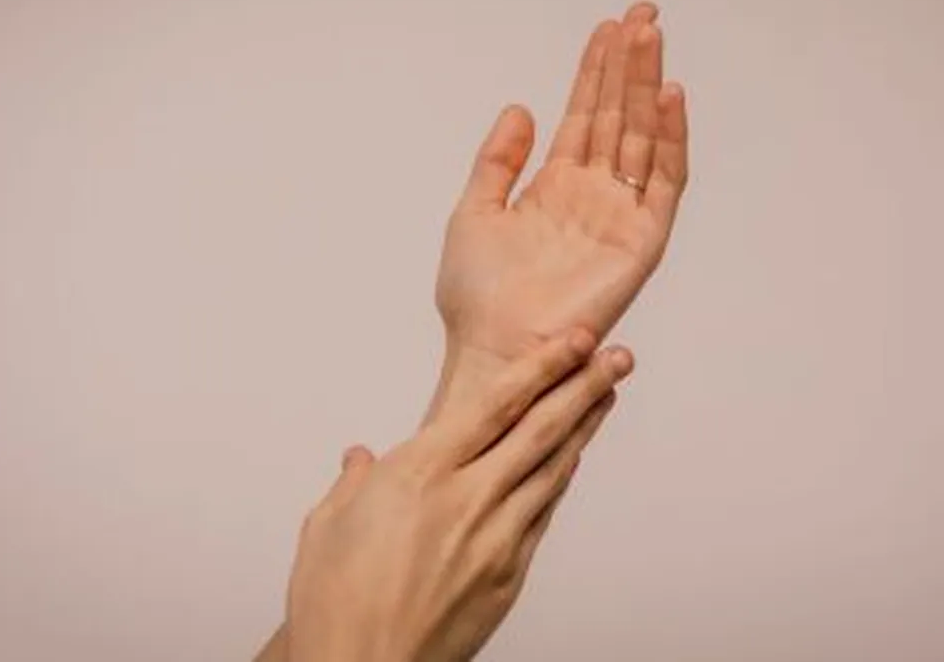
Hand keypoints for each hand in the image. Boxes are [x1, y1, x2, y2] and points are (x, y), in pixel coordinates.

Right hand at [285, 330, 633, 661]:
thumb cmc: (335, 603)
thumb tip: (361, 462)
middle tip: (615, 356)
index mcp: (422, 474)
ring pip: (552, 469)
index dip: (543, 367)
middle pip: (541, 429)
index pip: (498, 405)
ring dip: (584, 426)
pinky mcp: (507, 576)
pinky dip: (560, 481)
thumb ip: (354, 484)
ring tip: (607, 394)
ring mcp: (495, 539)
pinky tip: (572, 460)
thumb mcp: (328, 525)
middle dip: (583, 385)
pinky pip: (542, 514)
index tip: (575, 340)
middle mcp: (467, 499)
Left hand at [431, 2, 688, 414]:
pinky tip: (670, 98)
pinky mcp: (641, 243)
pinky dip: (671, 140)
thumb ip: (498, 160)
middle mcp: (593, 196)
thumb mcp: (473, 212)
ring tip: (652, 37)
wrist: (493, 349)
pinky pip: (663, 184)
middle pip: (618, 117)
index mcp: (555, 188)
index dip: (595, 72)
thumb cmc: (477, 298)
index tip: (608, 27)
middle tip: (643, 14)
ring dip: (649, 87)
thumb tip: (520, 107)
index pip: (583, 116)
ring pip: (641, 138)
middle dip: (630, 65)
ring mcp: (620, 217)